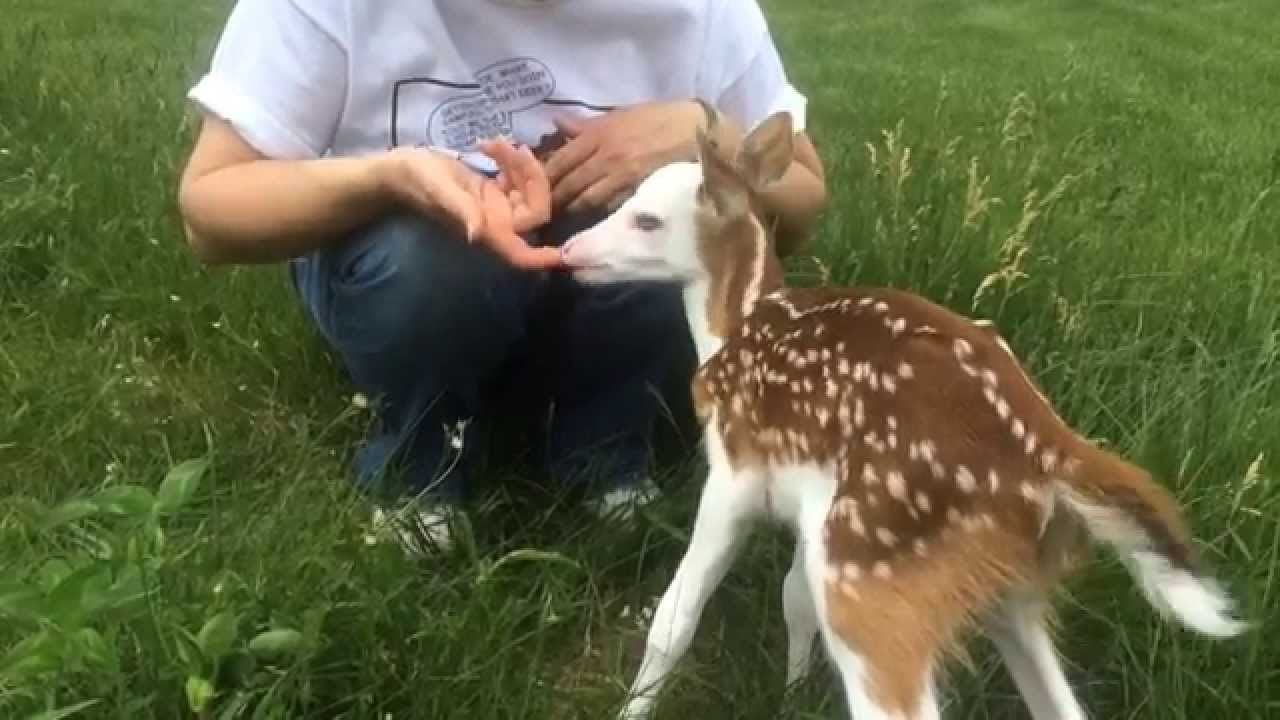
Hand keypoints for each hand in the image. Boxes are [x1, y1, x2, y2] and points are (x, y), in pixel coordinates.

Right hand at [379, 141, 559, 269]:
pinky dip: (512, 159)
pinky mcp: (495, 191)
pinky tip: (490, 145)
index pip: (523, 255)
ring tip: (493, 143)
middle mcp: (498, 223)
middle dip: (533, 178)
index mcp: (488, 231)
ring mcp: (498, 207)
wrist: (399, 171)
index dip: (545, 258)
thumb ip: (462, 210)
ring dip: (520, 163)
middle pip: (538, 211)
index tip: (566, 252)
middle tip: (510, 149)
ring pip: (531, 190)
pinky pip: (519, 179)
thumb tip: (479, 233)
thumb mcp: (439, 190)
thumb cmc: (415, 181)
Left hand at [544, 100, 707, 213]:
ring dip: (572, 210)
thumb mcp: (621, 113)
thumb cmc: (659, 118)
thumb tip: (558, 124)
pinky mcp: (638, 191)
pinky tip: (590, 221)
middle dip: (553, 200)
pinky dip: (597, 214)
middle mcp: (605, 156)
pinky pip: (609, 206)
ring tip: (561, 219)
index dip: (543, 178)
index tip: (532, 189)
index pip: (560, 160)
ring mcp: (621, 176)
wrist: (697, 130)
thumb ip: (587, 124)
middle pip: (568, 184)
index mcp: (598, 134)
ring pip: (585, 200)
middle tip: (540, 212)